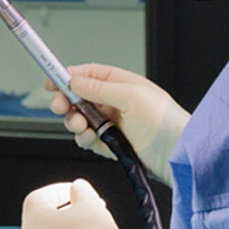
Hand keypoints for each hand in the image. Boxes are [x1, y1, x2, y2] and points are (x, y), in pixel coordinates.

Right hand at [46, 64, 190, 187]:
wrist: (176, 154)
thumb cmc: (165, 121)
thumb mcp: (131, 96)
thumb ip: (99, 89)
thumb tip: (74, 80)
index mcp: (121, 84)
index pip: (88, 75)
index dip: (68, 76)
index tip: (52, 81)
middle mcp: (114, 102)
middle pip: (78, 97)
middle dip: (66, 101)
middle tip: (60, 106)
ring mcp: (110, 123)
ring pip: (79, 118)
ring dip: (73, 121)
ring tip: (80, 125)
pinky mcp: (109, 143)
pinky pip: (86, 138)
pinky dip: (83, 138)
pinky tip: (90, 138)